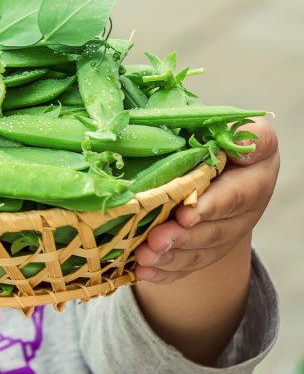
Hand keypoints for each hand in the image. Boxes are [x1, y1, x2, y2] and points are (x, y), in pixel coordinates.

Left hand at [134, 117, 279, 283]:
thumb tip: (242, 141)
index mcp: (255, 173)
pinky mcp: (205, 249)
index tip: (187, 213)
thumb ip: (240, 134)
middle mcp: (247, 208)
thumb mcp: (230, 126)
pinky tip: (143, 272)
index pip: (238, 194)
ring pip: (201, 251)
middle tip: (156, 240)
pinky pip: (187, 266)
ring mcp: (226, 232)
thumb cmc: (216, 136)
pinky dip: (164, 272)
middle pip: (217, 229)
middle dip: (184, 237)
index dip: (213, 206)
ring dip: (171, 257)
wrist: (213, 160)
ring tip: (144, 257)